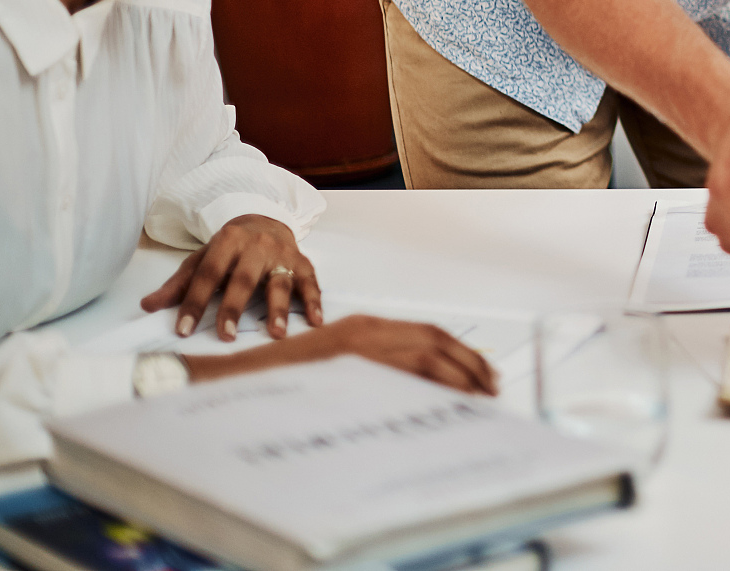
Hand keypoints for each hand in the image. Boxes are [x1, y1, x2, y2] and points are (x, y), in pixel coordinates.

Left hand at [141, 214, 320, 341]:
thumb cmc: (229, 249)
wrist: (266, 221)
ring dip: (279, 309)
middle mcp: (257, 245)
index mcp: (227, 241)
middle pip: (244, 278)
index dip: (194, 302)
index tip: (183, 330)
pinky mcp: (303, 263)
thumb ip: (178, 284)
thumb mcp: (202, 259)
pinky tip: (315, 321)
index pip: (208, 274)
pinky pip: (310, 283)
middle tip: (225, 335)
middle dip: (234, 307)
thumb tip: (146, 306)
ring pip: (280, 282)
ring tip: (275, 333)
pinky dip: (314, 302)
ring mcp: (282, 254)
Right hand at [182, 314, 496, 394]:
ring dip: (458, 375)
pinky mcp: (346, 362)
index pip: (427, 334)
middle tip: (491, 386)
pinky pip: (398, 374)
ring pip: (425, 355)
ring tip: (479, 396)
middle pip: (434, 341)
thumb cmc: (286, 378)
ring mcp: (357, 344)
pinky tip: (444, 403)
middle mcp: (367, 330)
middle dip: (469, 363)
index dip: (460, 353)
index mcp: (366, 326)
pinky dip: (428, 386)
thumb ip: (373, 370)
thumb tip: (415, 391)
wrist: (238, 376)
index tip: (482, 372)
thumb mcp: (338, 366)